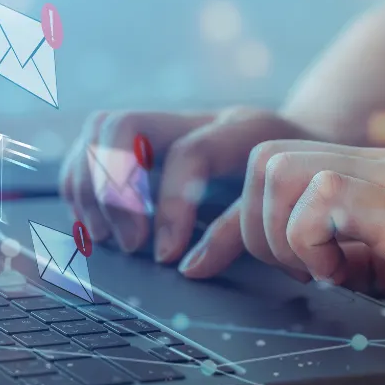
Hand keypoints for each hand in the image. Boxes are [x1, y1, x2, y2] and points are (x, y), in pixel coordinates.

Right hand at [58, 107, 315, 260]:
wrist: (303, 146)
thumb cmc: (295, 183)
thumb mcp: (284, 203)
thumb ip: (238, 233)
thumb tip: (189, 269)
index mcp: (239, 127)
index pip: (189, 153)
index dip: (171, 205)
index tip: (165, 256)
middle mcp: (193, 116)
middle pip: (126, 123)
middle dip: (113, 187)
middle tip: (128, 243)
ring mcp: (163, 121)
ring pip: (100, 127)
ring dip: (88, 183)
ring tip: (102, 236)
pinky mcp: (143, 138)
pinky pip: (91, 144)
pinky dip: (81, 182)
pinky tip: (93, 222)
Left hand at [180, 141, 384, 352]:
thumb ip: (355, 251)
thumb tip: (304, 262)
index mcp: (378, 174)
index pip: (277, 168)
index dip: (231, 217)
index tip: (202, 262)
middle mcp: (383, 163)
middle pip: (263, 159)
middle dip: (254, 223)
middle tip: (304, 270)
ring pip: (279, 171)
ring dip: (282, 233)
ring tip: (331, 272)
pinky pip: (321, 201)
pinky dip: (313, 244)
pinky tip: (352, 274)